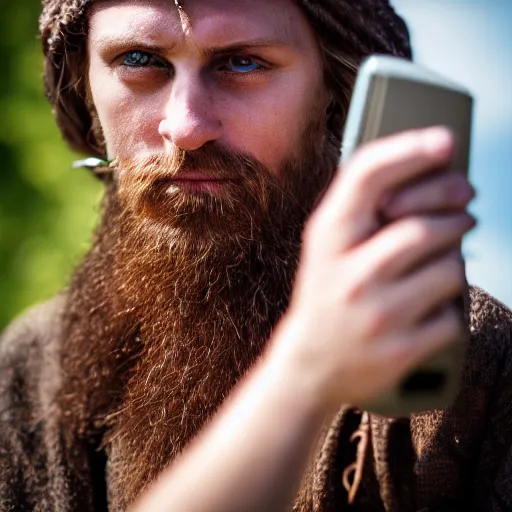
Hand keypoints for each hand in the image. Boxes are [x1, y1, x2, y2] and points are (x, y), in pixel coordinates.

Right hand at [275, 127, 474, 409]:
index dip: (407, 151)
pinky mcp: (401, 348)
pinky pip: (452, 314)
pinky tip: (426, 309)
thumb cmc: (326, 293)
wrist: (310, 364)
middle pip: (424, 227)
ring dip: (452, 262)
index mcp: (326, 239)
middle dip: (453, 215)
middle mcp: (348, 274)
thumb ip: (362, 207)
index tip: (444, 140)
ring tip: (438, 266)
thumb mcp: (326, 246)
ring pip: (449, 269)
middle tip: (464, 212)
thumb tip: (429, 167)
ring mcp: (376, 313)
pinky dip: (448, 307)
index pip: (365, 177)